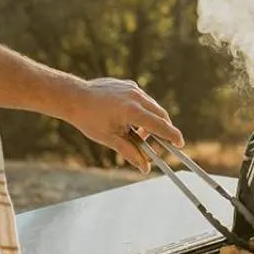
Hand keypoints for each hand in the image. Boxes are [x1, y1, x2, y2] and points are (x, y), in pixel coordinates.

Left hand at [62, 77, 184, 171]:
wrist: (73, 96)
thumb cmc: (88, 119)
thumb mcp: (109, 139)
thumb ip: (130, 152)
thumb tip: (145, 168)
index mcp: (132, 111)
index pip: (159, 125)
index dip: (172, 135)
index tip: (180, 144)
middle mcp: (136, 96)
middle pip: (160, 114)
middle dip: (163, 129)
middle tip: (160, 142)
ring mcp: (132, 88)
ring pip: (152, 106)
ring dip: (151, 119)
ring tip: (137, 133)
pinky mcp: (128, 84)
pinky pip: (142, 98)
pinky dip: (142, 109)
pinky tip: (128, 118)